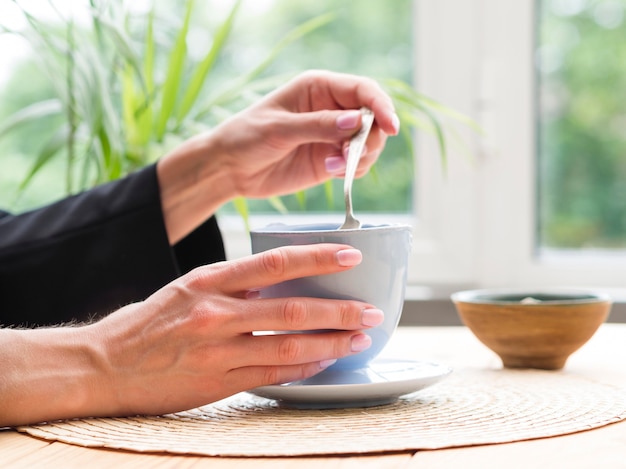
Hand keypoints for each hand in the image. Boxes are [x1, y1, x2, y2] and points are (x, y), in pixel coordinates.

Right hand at [71, 244, 379, 420]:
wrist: (106, 363)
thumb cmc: (151, 320)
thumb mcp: (189, 286)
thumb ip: (235, 283)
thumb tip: (283, 278)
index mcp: (210, 281)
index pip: (276, 263)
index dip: (318, 257)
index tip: (352, 255)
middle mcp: (216, 313)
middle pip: (293, 309)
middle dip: (340, 310)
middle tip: (371, 312)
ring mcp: (218, 351)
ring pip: (289, 348)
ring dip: (331, 344)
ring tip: (359, 340)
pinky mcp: (218, 383)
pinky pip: (272, 376)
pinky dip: (304, 370)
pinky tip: (325, 364)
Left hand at [212, 69, 399, 198]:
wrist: (230, 169)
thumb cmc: (247, 136)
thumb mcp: (280, 129)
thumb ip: (319, 125)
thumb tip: (358, 121)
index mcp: (319, 88)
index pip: (363, 90)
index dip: (381, 106)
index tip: (390, 126)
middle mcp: (331, 109)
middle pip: (373, 118)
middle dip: (372, 137)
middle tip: (352, 155)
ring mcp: (332, 136)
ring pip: (370, 143)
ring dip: (363, 157)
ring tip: (336, 166)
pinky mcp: (330, 160)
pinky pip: (357, 164)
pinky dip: (354, 171)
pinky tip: (333, 173)